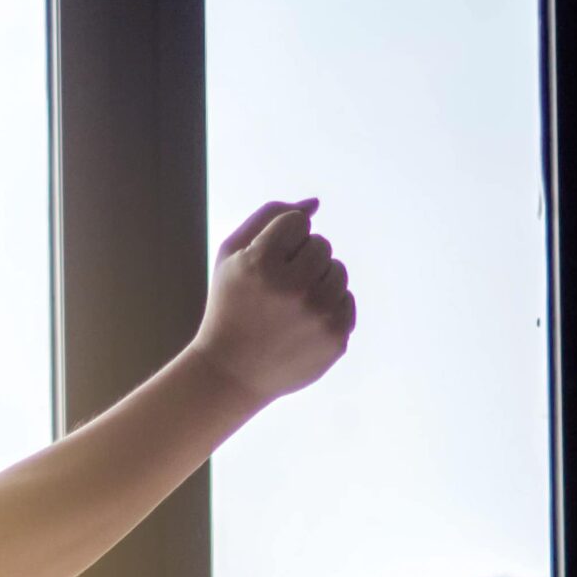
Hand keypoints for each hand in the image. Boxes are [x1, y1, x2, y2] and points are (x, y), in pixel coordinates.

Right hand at [191, 198, 355, 404]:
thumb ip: (269, 217)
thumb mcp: (231, 257)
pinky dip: (327, 308)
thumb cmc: (229, 307)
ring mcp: (318, 315)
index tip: (262, 268)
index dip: (279, 242)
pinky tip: (300, 326)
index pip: (297, 222)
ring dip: (317, 283)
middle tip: (274, 292)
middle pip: (322, 244)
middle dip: (300, 261)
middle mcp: (293, 288)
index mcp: (261, 264)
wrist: (230, 373)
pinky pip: (347, 300)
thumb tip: (315, 204)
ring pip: (338, 270)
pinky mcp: (336, 337)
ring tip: (288, 308)